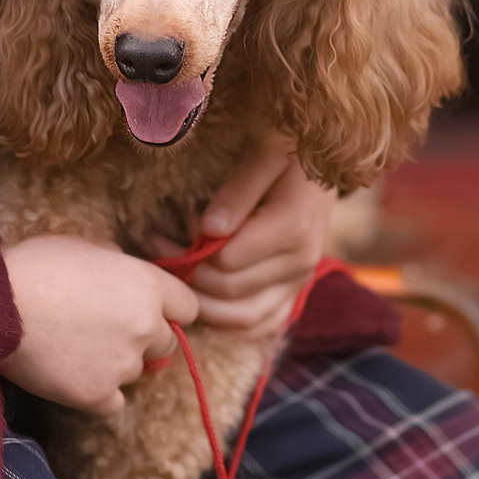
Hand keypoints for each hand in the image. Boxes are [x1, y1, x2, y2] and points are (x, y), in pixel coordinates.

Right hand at [0, 235, 199, 416]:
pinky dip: (98, 392)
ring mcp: (123, 364)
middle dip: (144, 339)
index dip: (167, 309)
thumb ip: (117, 261)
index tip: (149, 312)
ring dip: (116, 364)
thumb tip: (124, 271)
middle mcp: (144, 326)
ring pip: (136, 372)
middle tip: (106, 332)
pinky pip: (113, 401)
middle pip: (166, 343)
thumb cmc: (35, 267)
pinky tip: (72, 374)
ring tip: (75, 348)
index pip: (187, 307)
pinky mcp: (96, 395)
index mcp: (147, 285)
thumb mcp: (84, 245)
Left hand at [153, 132, 336, 337]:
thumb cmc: (289, 151)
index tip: (169, 228)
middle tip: (158, 247)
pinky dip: (226, 322)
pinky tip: (203, 298)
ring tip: (176, 274)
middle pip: (229, 292)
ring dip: (200, 303)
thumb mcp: (266, 152)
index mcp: (293, 227)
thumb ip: (239, 191)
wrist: (319, 169)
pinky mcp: (293, 295)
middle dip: (187, 274)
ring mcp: (299, 283)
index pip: (227, 261)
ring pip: (241, 319)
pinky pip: (259, 326)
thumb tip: (210, 229)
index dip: (190, 251)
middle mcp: (300, 263)